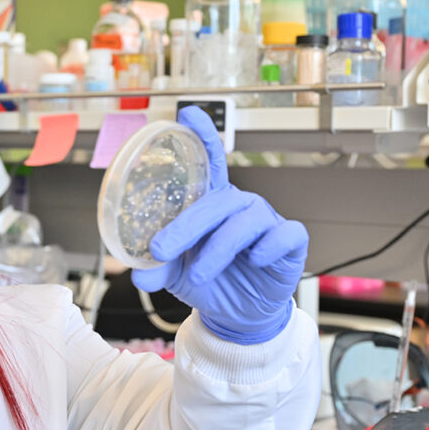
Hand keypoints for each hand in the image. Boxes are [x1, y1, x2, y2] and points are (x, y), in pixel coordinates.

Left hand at [131, 106, 308, 344]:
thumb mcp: (175, 274)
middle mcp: (240, 206)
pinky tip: (255, 260)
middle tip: (160, 250)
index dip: (202, 135)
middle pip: (216, 202)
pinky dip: (269, 246)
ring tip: (198, 273)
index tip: (187, 114)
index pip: (210, 161)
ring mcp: (266, 222)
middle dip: (186, 226)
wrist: (238, 315)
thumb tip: (139, 274)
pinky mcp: (289, 243)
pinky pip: (286, 234)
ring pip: (246, 221)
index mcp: (212, 203)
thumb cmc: (210, 281)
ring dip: (218, 247)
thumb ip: (156, 269)